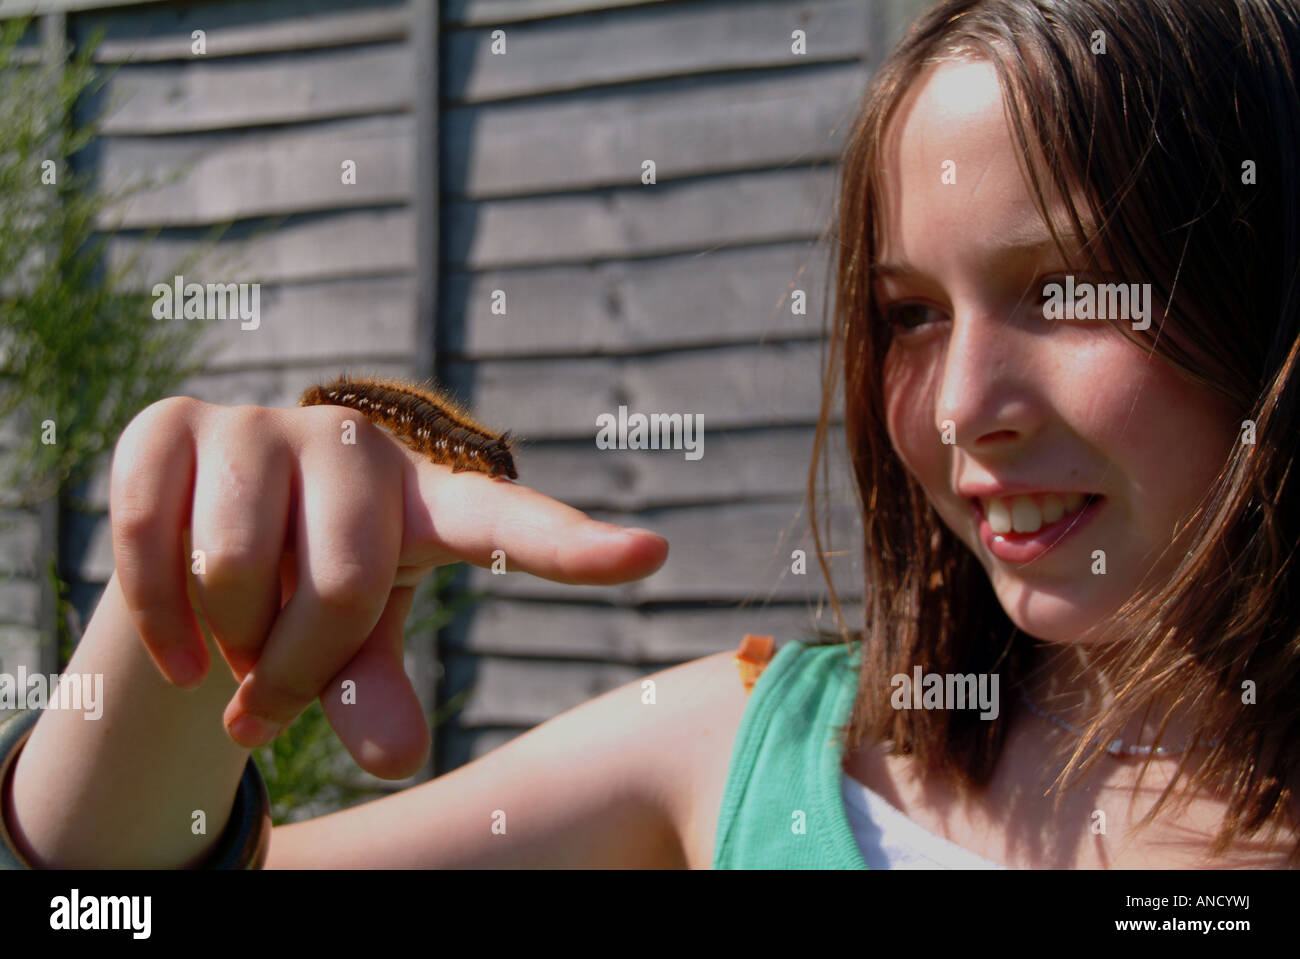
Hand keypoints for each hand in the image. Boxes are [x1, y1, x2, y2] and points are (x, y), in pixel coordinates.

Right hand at [109, 397, 667, 778]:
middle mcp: (356, 447)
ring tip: (233, 644)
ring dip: (225, 644)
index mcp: (428, 503)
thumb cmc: (308, 594)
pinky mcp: (171, 423)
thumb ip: (376, 694)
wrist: (202, 535)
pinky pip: (147, 541)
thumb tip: (399, 756)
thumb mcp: (355, 652)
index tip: (653, 554)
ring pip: (235, 568)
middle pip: (342, 586)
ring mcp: (262, 426)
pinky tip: (173, 649)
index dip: (576, 547)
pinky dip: (153, 622)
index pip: (511, 524)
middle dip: (296, 671)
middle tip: (274, 694)